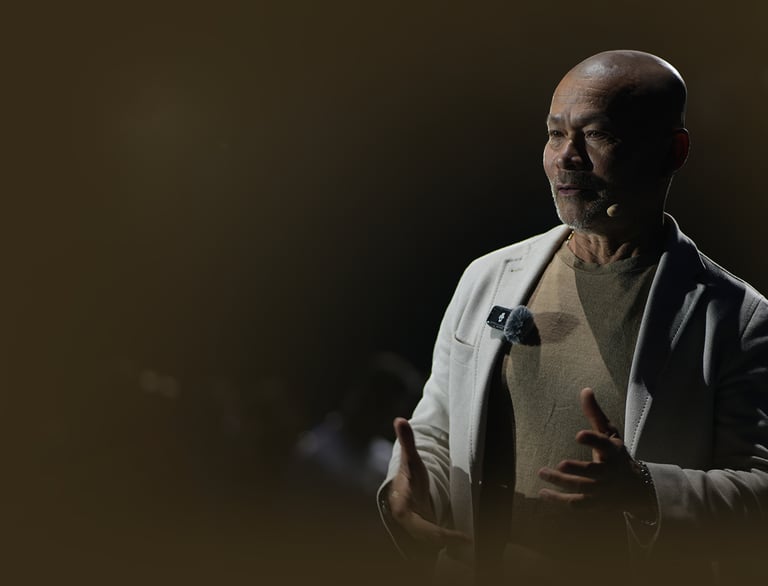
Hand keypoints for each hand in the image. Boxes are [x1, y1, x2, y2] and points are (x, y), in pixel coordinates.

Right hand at [387, 417, 471, 549]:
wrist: (405, 495)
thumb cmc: (409, 477)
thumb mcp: (411, 460)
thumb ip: (407, 441)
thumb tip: (400, 419)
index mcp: (401, 505)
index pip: (409, 518)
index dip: (425, 526)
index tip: (441, 533)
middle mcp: (408, 522)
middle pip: (425, 534)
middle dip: (442, 538)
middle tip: (465, 540)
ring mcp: (417, 531)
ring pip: (432, 542)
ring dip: (450, 543)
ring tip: (469, 543)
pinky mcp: (427, 536)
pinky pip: (439, 542)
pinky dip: (452, 542)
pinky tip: (467, 542)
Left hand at [537, 388, 654, 518]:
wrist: (637, 488)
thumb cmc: (617, 455)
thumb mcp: (610, 433)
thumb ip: (595, 414)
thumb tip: (585, 390)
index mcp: (614, 452)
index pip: (604, 445)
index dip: (593, 440)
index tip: (578, 435)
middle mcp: (610, 473)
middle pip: (594, 473)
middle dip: (578, 469)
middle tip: (560, 464)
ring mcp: (603, 490)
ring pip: (582, 488)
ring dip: (562, 482)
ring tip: (542, 472)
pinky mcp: (595, 503)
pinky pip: (576, 504)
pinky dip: (558, 500)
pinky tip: (542, 493)